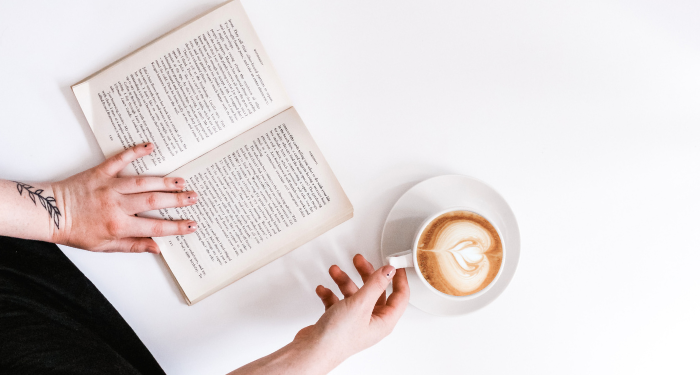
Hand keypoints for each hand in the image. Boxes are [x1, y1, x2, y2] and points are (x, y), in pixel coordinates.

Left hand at [50, 143, 197, 252]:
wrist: (49, 214)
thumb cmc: (75, 231)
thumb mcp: (104, 246)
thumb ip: (132, 246)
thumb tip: (157, 248)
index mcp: (118, 226)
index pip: (155, 228)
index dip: (177, 227)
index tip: (192, 225)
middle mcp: (117, 205)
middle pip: (154, 202)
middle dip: (177, 200)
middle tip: (194, 197)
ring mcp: (110, 186)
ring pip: (143, 182)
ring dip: (165, 181)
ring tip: (182, 180)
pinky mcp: (101, 172)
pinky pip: (121, 159)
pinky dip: (135, 151)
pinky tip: (150, 146)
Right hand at [297, 254, 409, 368]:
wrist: (311, 351)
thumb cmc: (337, 337)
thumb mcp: (360, 304)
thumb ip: (375, 284)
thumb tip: (389, 271)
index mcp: (383, 321)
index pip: (400, 296)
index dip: (399, 278)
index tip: (395, 263)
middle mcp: (370, 322)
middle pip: (374, 291)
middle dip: (366, 274)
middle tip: (359, 261)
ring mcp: (354, 321)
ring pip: (354, 295)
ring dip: (344, 281)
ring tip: (335, 271)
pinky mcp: (338, 321)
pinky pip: (338, 302)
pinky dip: (331, 294)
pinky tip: (324, 290)